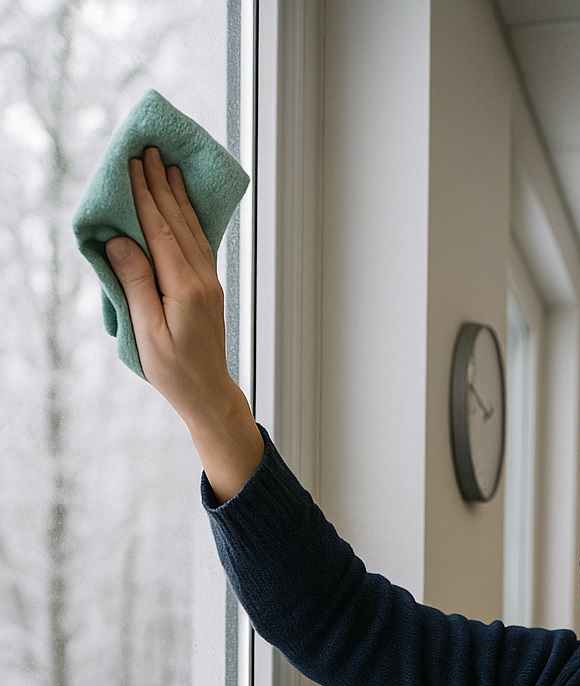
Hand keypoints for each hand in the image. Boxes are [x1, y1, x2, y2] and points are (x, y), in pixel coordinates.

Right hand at [105, 147, 263, 501]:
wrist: (209, 394)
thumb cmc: (174, 371)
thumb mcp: (147, 330)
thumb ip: (136, 283)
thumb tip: (122, 241)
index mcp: (184, 287)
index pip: (160, 230)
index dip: (146, 195)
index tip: (134, 164)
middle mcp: (202, 279)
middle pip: (178, 222)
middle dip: (162, 185)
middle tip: (150, 151)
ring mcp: (209, 283)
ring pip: (192, 229)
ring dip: (178, 197)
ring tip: (168, 167)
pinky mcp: (210, 289)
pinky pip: (199, 243)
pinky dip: (189, 218)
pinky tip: (184, 206)